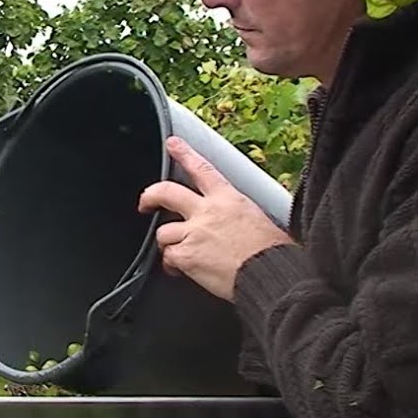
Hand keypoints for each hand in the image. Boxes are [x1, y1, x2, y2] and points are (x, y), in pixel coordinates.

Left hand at [137, 136, 293, 301]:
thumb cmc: (272, 252)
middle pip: (166, 192)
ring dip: (168, 243)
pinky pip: (168, 257)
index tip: (172, 144)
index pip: (202, 169)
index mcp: (228, 199)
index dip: (184, 154)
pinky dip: (172, 265)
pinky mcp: (186, 255)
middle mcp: (207, 212)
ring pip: (163, 232)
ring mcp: (194, 233)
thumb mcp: (258, 220)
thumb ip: (235, 215)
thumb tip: (233, 222)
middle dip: (150, 196)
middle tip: (145, 203)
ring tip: (179, 252)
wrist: (270, 274)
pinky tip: (181, 270)